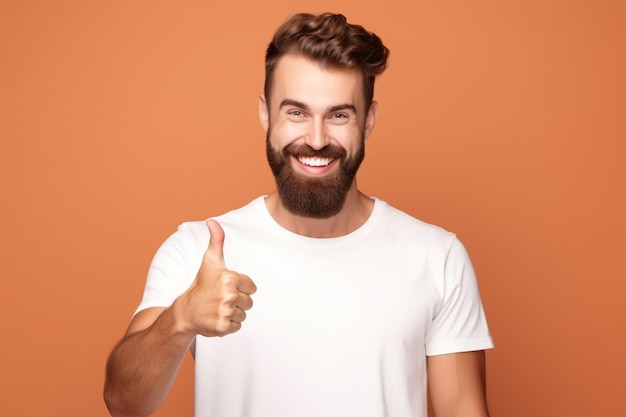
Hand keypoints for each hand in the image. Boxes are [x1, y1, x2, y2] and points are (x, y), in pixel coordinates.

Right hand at [176, 219, 255, 336]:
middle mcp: (229, 296)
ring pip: (243, 314)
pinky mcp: (223, 327)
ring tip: (219, 308)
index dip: (241, 287)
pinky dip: (229, 324)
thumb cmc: (200, 285)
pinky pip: (237, 326)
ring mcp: (226, 312)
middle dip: (238, 301)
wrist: (185, 311)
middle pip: (249, 302)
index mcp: (230, 279)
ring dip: (234, 312)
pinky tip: (218, 317)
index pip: (251, 287)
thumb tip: (212, 222)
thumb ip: (216, 241)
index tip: (227, 287)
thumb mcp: (209, 261)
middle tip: (222, 298)